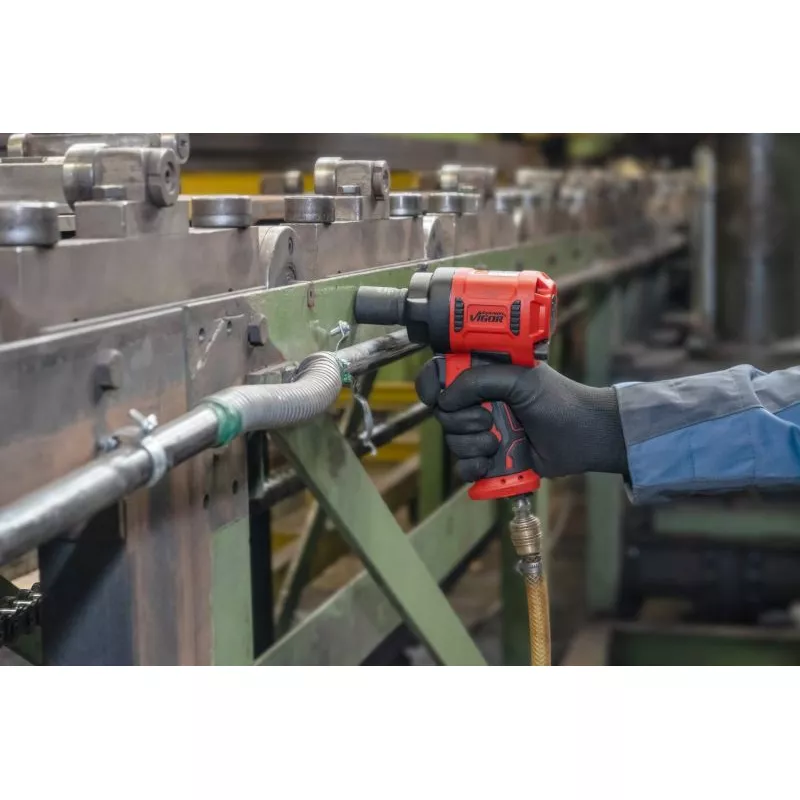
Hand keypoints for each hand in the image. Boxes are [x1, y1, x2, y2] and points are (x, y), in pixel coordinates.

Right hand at [415, 360, 627, 482]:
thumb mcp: (520, 378)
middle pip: (443, 412)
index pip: (441, 373)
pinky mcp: (489, 457)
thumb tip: (446, 398)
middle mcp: (479, 401)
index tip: (437, 397)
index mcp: (483, 374)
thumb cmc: (558, 400)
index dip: (431, 384)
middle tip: (489, 420)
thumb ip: (478, 380)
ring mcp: (483, 430)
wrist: (584, 437)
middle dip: (463, 420)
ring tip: (499, 442)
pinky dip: (473, 467)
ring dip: (473, 445)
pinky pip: (464, 466)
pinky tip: (490, 463)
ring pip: (453, 441)